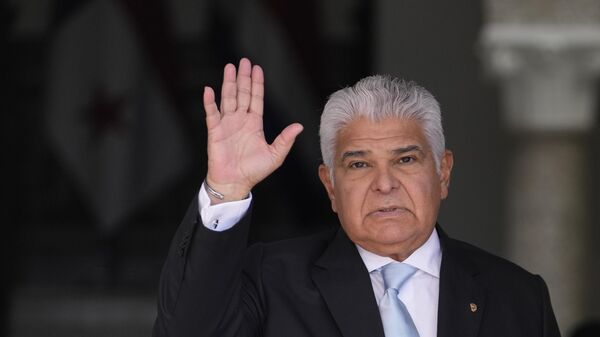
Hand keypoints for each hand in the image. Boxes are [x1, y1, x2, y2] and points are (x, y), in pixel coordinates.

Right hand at [203, 58, 302, 202]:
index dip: (257, 83)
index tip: (257, 68)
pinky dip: (209, 102)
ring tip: (229, 68)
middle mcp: (240, 120)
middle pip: (242, 93)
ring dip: (228, 83)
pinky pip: (211, 114)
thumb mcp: (275, 155)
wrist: (235, 183)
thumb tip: (299, 126)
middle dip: (243, 77)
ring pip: (228, 98)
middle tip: (243, 61)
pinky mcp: (214, 131)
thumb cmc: (254, 171)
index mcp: (254, 124)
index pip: (256, 98)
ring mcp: (226, 124)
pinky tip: (209, 90)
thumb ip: (285, 139)